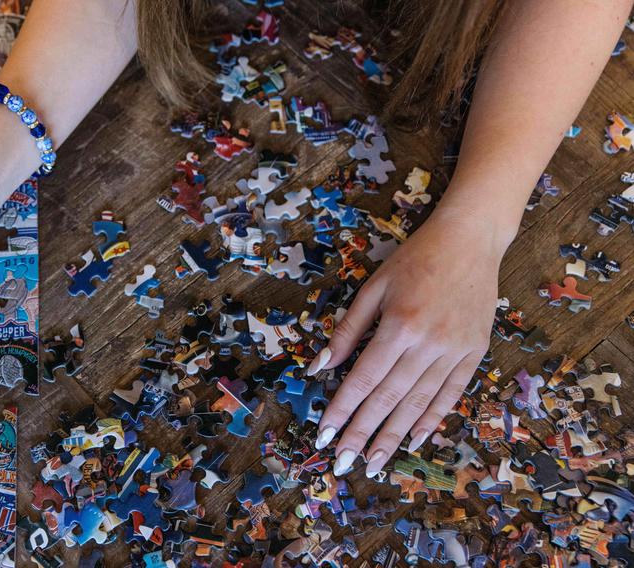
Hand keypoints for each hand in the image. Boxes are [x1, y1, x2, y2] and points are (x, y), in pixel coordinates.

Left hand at [307, 207, 504, 476]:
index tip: (324, 436)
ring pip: (419, 404)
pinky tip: (415, 440)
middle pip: (389, 399)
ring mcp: (455, 351)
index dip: (342, 410)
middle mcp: (428, 344)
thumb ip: (348, 330)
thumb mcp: (373, 287)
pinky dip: (432, 419)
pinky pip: (451, 394)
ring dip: (394, 436)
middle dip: (363, 434)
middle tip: (344, 463)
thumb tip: (321, 366)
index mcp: (399, 325)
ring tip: (375, 462)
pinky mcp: (475, 353)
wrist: (470, 241)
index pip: (363, 379)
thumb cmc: (415, 260)